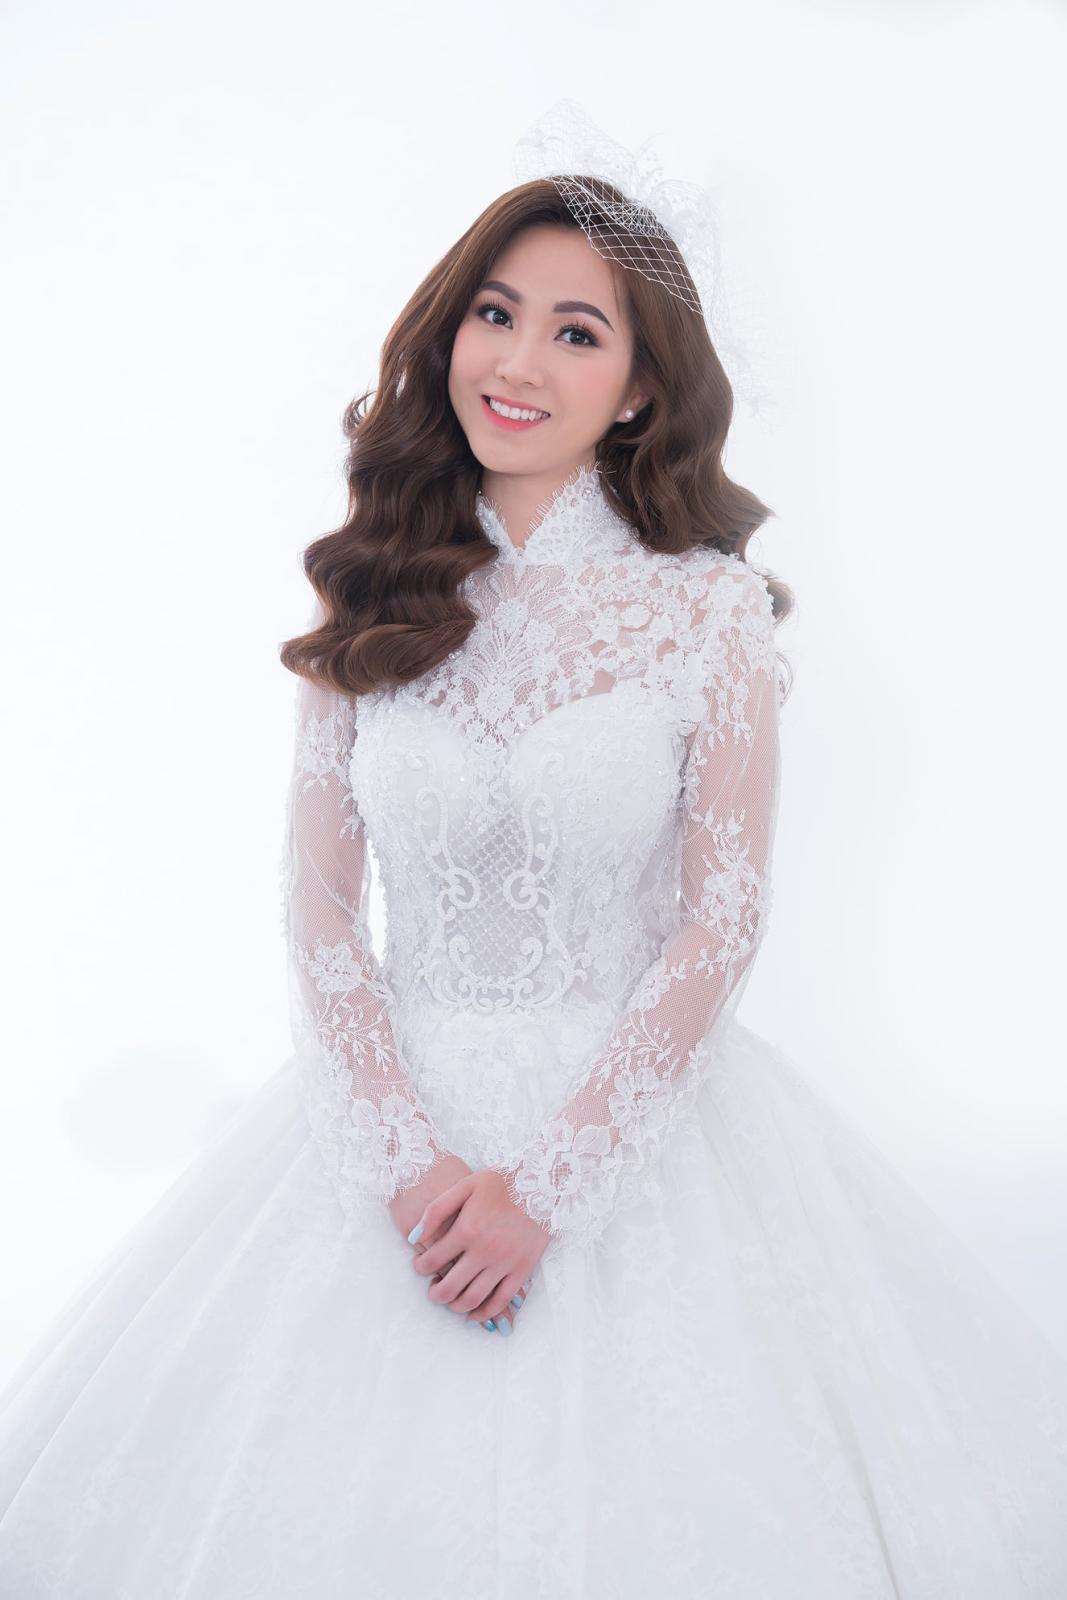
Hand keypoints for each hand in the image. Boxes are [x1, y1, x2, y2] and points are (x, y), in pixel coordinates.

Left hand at [388, 1156, 532, 1330]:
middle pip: (450, 1288)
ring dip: (456, 1306)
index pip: (433, 1260)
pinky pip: (500, 1301)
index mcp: (467, 1229)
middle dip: (435, 1294)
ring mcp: (504, 1263)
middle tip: (433, 1290)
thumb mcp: (466, 1185)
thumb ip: (437, 1209)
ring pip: (473, 1299)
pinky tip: (474, 1313)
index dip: (421, 1267)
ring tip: (450, 1300)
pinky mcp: (522, 1270)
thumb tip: (414, 1237)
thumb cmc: (502, 1184)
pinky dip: (484, 1313)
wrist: (542, 1186)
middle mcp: (484, 1251)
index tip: (421, 1266)